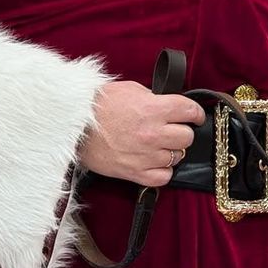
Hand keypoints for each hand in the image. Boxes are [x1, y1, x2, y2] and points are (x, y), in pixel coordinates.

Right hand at [77, 80, 205, 186]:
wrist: (72, 126)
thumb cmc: (98, 105)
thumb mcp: (130, 90)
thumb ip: (154, 99)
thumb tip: (171, 107)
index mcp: (153, 109)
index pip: (190, 111)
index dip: (195, 113)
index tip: (194, 116)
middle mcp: (152, 133)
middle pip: (187, 137)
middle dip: (181, 131)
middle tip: (172, 129)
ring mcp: (145, 155)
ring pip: (177, 157)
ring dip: (170, 151)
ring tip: (157, 145)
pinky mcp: (135, 172)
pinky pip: (164, 177)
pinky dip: (162, 170)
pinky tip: (154, 161)